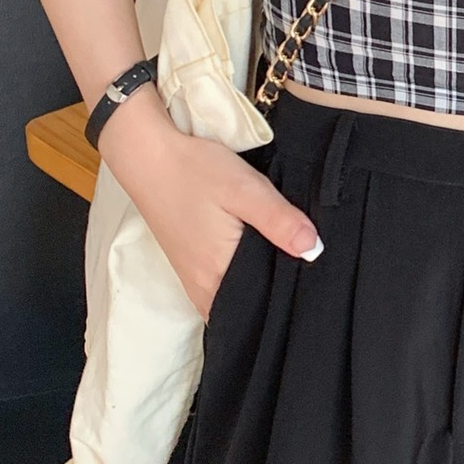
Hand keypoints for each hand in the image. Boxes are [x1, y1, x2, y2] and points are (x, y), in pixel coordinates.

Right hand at [97, 90, 322, 320]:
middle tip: (308, 276)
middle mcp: (202, 287)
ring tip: (288, 267)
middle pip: (247, 307)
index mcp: (218, 275)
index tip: (315, 286)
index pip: (261, 307)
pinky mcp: (189, 265)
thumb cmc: (195, 171)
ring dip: (257, 288)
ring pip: (233, 298)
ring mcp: (192, 278)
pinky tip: (259, 259)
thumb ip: (279, 221)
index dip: (289, 299)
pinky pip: (220, 287)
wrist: (148, 156)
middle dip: (276, 296)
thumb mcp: (245, 189)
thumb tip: (314, 250)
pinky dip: (241, 280)